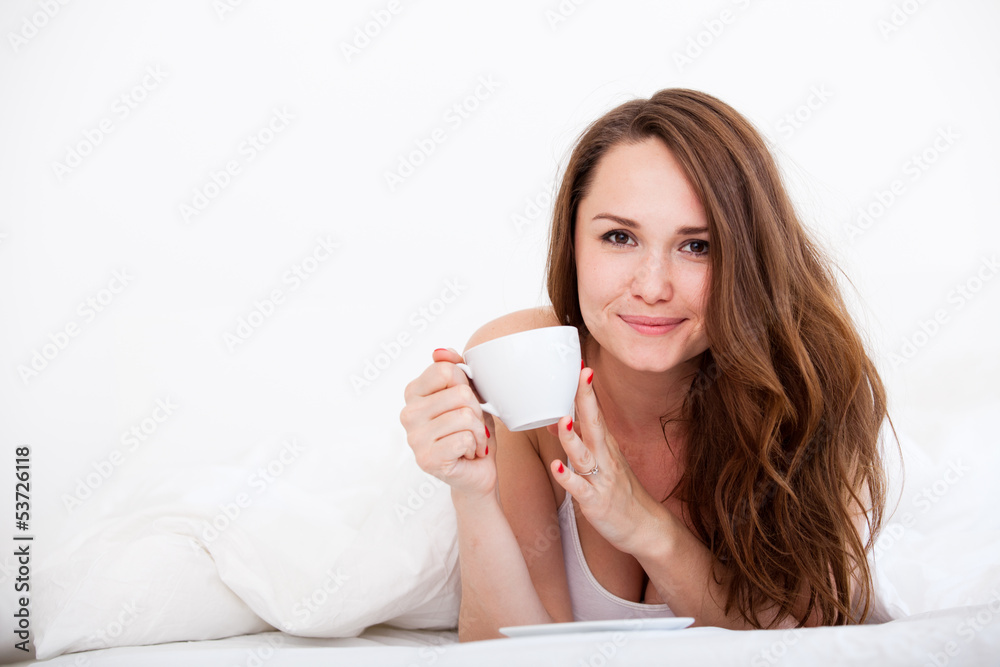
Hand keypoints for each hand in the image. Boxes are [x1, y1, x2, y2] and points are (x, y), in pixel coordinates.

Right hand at [400, 347, 495, 498]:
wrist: (477, 472)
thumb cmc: (471, 431)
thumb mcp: (466, 394)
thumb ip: (453, 370)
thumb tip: (441, 352)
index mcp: (414, 393)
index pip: (445, 370)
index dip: (466, 384)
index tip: (465, 401)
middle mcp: (408, 414)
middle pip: (459, 393)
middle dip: (476, 410)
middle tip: (472, 426)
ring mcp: (414, 438)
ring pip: (465, 417)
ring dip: (478, 432)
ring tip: (471, 441)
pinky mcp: (426, 459)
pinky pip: (464, 438)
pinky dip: (476, 446)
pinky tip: (468, 454)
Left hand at [547, 366, 664, 554]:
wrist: (645, 527)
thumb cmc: (619, 491)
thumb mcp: (600, 461)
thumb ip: (579, 440)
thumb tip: (555, 421)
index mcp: (606, 445)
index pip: (595, 412)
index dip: (587, 389)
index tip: (581, 365)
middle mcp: (604, 457)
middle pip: (594, 424)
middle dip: (586, 399)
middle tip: (580, 375)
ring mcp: (601, 479)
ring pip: (584, 455)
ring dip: (572, 437)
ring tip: (562, 420)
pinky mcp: (595, 501)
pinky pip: (580, 488)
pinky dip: (568, 478)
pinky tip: (556, 466)